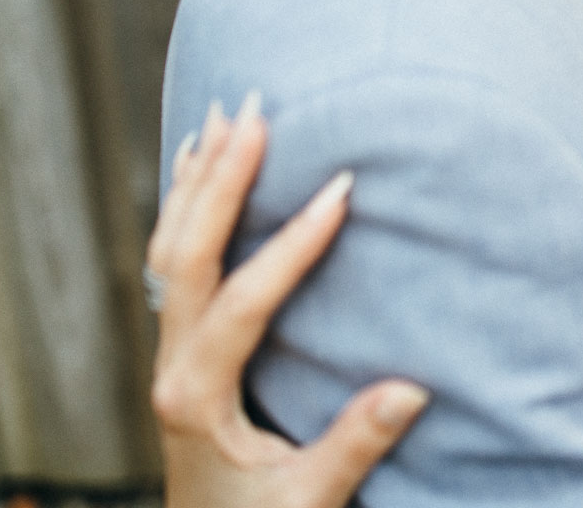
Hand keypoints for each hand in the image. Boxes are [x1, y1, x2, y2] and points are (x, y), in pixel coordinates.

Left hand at [147, 94, 429, 507]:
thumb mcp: (310, 500)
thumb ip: (354, 444)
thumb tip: (412, 388)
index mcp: (198, 396)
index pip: (243, 302)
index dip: (291, 245)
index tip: (340, 190)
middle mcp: (174, 367)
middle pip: (185, 255)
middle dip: (222, 180)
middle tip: (256, 113)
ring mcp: (171, 354)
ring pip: (170, 249)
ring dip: (200, 179)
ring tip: (227, 113)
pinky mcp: (182, 348)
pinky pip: (174, 263)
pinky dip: (187, 206)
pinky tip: (202, 163)